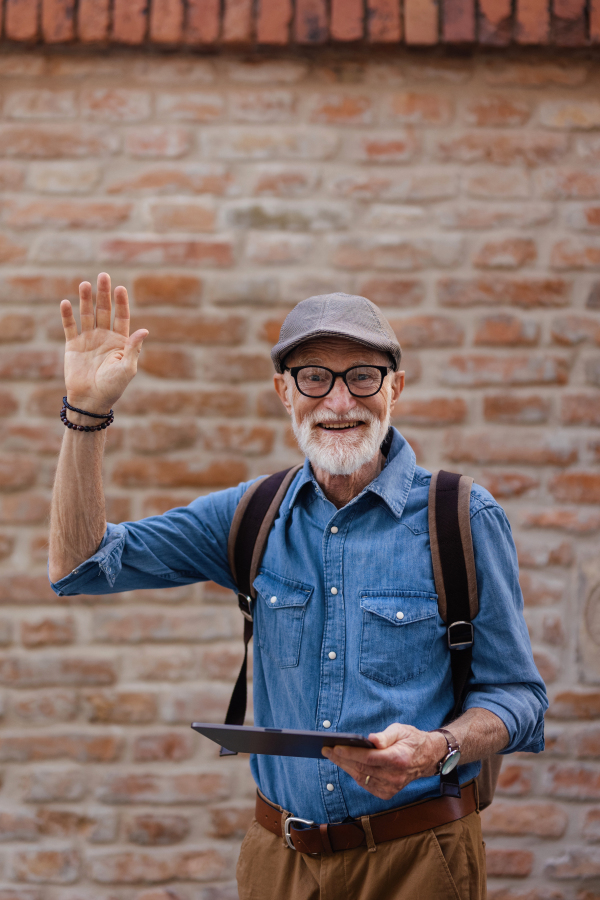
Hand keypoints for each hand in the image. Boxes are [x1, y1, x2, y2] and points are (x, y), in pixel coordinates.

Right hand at [61, 273, 147, 412]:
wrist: (91, 401)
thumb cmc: (113, 387)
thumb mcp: (127, 368)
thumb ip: (133, 348)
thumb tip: (144, 330)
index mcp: (120, 341)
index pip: (121, 317)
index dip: (121, 303)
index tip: (120, 288)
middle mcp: (104, 337)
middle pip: (104, 310)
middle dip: (104, 294)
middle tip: (104, 276)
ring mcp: (88, 339)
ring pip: (86, 315)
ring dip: (86, 299)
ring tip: (85, 284)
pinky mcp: (72, 345)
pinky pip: (69, 327)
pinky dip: (67, 315)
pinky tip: (66, 302)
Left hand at [322, 724, 446, 800]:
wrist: (427, 757)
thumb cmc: (411, 740)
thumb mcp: (401, 730)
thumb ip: (385, 736)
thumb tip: (370, 739)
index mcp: (398, 759)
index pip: (368, 758)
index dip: (349, 753)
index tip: (334, 747)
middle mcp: (395, 776)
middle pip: (362, 768)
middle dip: (341, 759)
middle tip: (326, 750)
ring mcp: (392, 787)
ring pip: (362, 778)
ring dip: (345, 767)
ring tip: (332, 756)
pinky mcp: (389, 793)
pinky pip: (367, 785)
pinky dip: (356, 775)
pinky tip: (347, 765)